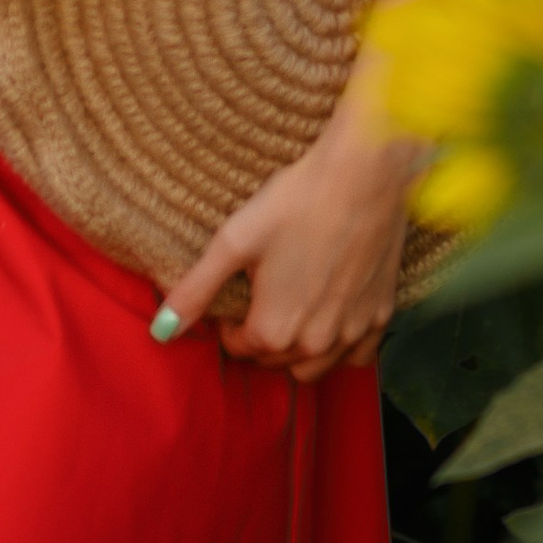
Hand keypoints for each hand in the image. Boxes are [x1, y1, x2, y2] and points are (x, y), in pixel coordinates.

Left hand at [150, 104, 416, 382]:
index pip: (239, 347)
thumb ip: (196, 291)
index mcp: (274, 330)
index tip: (235, 294)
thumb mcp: (234, 242)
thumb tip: (160, 332)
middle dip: (260, 339)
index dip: (230, 323)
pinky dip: (340, 349)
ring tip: (290, 313)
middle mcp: (315, 343)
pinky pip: (357, 356)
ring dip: (296, 352)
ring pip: (314, 367)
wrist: (365, 175)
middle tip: (259, 300)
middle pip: (274, 360)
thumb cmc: (295, 202)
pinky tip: (331, 321)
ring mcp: (353, 332)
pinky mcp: (381, 315)